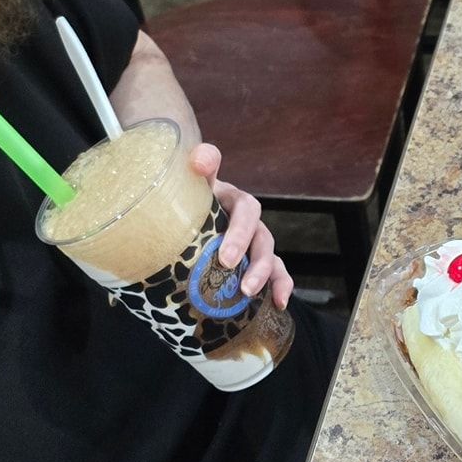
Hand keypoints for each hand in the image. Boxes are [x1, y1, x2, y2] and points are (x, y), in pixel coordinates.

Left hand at [189, 143, 292, 308]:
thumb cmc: (183, 205)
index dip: (239, 226)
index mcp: (230, 200)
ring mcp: (253, 242)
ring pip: (268, 253)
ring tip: (248, 291)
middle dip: (246, 249)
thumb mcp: (182, 188)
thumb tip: (198, 159)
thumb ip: (189, 172)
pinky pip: (277, 273)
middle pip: (257, 231)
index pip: (244, 206)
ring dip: (263, 271)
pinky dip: (282, 286)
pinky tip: (279, 302)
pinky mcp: (257, 263)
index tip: (226, 253)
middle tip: (227, 265)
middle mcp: (245, 221)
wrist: (180, 222)